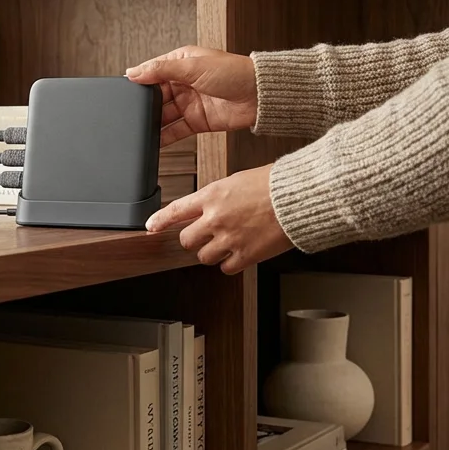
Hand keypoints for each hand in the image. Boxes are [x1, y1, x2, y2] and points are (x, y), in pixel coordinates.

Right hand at [125, 46, 256, 146]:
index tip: (125, 91)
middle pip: (156, 96)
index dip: (139, 82)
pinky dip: (165, 138)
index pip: (152, 72)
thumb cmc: (235, 72)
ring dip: (153, 123)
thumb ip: (161, 70)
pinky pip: (175, 131)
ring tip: (141, 130)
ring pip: (164, 116)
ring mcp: (190, 103)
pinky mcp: (197, 121)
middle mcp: (184, 82)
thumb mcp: (193, 66)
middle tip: (133, 114)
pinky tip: (154, 141)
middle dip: (145, 106)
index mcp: (181, 63)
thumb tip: (134, 72)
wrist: (260, 96)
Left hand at [145, 165, 292, 273]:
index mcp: (212, 195)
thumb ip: (218, 197)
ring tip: (228, 243)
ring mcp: (229, 239)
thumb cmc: (275, 185)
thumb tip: (210, 208)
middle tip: (206, 236)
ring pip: (204, 257)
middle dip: (195, 239)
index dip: (160, 220)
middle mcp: (215, 218)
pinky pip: (226, 268)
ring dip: (213, 253)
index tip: (150, 227)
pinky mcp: (245, 255)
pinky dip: (230, 264)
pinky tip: (240, 254)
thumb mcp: (238, 181)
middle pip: (187, 240)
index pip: (175, 210)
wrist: (298, 197)